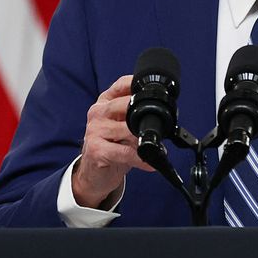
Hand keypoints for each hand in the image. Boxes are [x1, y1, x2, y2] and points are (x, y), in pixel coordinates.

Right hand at [72, 75, 154, 207]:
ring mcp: (95, 130)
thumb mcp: (122, 124)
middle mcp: (97, 113)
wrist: (94, 173)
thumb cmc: (112, 146)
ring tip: (157, 145)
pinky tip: (150, 162)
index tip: (156, 92)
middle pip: (126, 105)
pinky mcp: (96, 150)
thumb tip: (163, 113)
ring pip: (128, 129)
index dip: (139, 86)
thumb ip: (135, 114)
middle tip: (160, 125)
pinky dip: (141, 158)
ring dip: (145, 138)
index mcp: (104, 102)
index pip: (122, 84)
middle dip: (145, 116)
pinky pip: (125, 152)